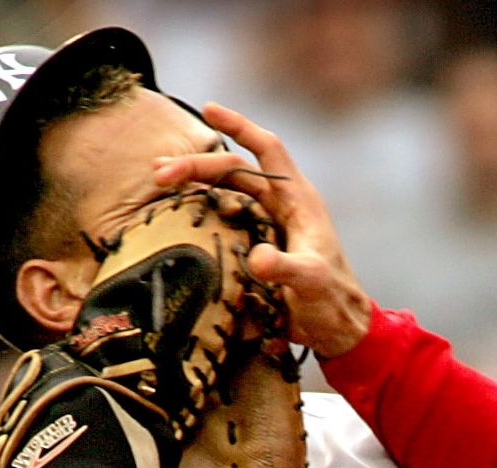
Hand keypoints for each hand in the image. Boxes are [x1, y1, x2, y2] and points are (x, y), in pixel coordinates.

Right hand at [152, 103, 371, 357]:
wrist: (337, 328)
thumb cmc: (331, 301)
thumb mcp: (311, 282)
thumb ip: (288, 269)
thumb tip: (259, 259)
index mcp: (299, 201)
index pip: (268, 150)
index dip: (240, 126)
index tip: (209, 109)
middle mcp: (282, 205)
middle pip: (235, 171)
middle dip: (198, 165)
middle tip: (160, 173)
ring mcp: (268, 224)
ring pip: (226, 191)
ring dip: (195, 184)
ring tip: (159, 183)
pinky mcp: (257, 244)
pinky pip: (224, 216)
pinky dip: (200, 209)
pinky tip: (175, 213)